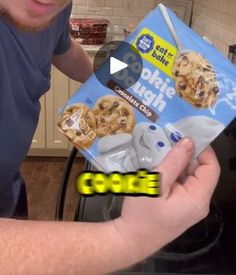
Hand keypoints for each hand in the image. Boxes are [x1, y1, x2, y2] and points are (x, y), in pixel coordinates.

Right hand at [114, 138, 219, 262]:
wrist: (130, 241)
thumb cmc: (141, 214)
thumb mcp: (156, 183)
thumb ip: (174, 161)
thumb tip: (188, 141)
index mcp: (197, 198)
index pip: (211, 168)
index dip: (203, 150)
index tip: (186, 135)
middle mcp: (199, 202)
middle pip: (201, 171)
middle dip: (187, 154)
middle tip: (169, 140)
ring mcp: (190, 205)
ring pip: (190, 176)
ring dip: (178, 163)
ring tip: (162, 151)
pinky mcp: (181, 206)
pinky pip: (182, 184)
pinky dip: (173, 173)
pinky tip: (160, 166)